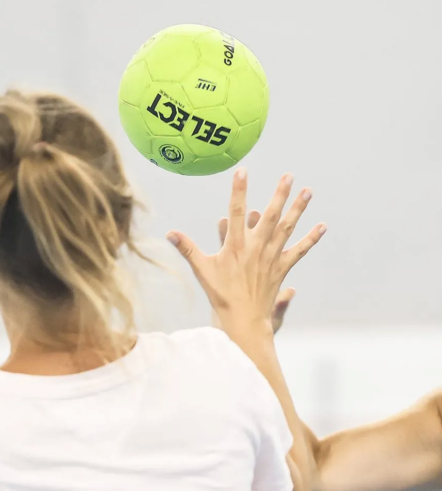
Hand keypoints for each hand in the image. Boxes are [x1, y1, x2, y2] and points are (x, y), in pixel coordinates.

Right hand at [168, 168, 324, 339]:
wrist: (243, 319)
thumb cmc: (220, 294)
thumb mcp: (201, 269)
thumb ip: (187, 248)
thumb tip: (169, 233)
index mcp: (235, 246)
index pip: (236, 212)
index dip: (239, 190)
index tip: (242, 171)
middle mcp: (256, 248)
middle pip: (270, 216)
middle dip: (279, 194)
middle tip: (289, 175)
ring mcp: (271, 257)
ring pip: (287, 228)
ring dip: (298, 209)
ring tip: (308, 191)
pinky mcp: (281, 268)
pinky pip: (299, 250)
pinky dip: (311, 238)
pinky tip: (322, 226)